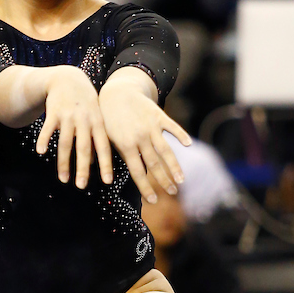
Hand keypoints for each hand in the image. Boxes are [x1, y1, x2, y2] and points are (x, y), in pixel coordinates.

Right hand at [36, 66, 113, 188]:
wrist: (68, 78)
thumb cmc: (85, 103)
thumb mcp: (95, 117)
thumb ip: (95, 139)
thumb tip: (92, 163)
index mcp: (98, 123)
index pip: (104, 147)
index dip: (106, 164)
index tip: (107, 182)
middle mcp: (84, 120)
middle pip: (84, 148)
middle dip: (83, 168)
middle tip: (82, 186)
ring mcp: (68, 116)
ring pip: (65, 143)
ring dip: (63, 163)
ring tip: (64, 179)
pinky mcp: (53, 113)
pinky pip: (48, 129)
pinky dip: (44, 140)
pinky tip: (40, 152)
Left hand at [99, 68, 189, 202]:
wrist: (117, 92)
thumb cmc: (108, 118)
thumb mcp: (105, 138)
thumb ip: (109, 157)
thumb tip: (106, 179)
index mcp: (125, 146)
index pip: (138, 172)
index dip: (146, 187)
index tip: (154, 200)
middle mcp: (140, 138)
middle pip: (154, 164)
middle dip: (164, 181)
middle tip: (173, 194)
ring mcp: (151, 127)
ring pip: (166, 150)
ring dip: (175, 166)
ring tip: (181, 180)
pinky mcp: (158, 116)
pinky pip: (172, 127)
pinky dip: (180, 135)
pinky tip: (188, 145)